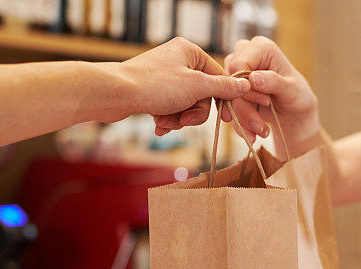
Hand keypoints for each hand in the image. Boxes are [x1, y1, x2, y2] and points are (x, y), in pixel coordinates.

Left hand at [121, 37, 250, 134]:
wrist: (115, 94)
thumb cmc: (154, 85)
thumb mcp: (196, 87)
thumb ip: (223, 87)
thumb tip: (245, 85)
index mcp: (190, 52)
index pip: (218, 77)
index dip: (222, 99)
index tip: (227, 118)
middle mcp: (177, 61)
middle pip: (202, 94)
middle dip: (193, 113)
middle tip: (183, 120)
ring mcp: (165, 76)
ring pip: (186, 105)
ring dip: (179, 118)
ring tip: (165, 122)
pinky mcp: (153, 90)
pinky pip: (171, 108)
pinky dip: (167, 118)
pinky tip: (158, 124)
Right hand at [223, 36, 319, 146]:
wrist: (293, 114)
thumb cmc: (298, 96)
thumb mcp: (292, 90)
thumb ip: (274, 82)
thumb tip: (253, 78)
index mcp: (261, 47)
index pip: (238, 63)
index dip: (246, 86)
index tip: (265, 101)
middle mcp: (245, 55)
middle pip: (230, 81)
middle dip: (244, 107)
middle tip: (261, 125)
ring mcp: (236, 72)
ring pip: (227, 97)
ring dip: (242, 119)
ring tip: (261, 132)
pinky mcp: (231, 89)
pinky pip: (226, 107)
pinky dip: (238, 124)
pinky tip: (252, 135)